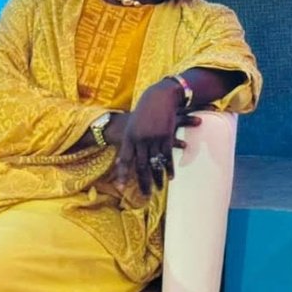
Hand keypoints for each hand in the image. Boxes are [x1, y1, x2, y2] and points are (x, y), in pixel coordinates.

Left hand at [112, 80, 198, 194]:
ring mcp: (154, 138)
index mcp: (130, 137)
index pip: (125, 159)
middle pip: (140, 165)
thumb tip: (122, 158)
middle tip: (145, 195)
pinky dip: (169, 168)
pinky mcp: (166, 136)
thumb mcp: (133, 124)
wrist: (160, 96)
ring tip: (159, 190)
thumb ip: (129, 141)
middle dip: (143, 182)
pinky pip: (168, 156)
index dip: (122, 174)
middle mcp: (140, 140)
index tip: (121, 188)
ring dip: (158, 178)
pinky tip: (170, 177)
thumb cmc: (145, 109)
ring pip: (155, 163)